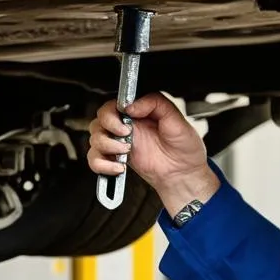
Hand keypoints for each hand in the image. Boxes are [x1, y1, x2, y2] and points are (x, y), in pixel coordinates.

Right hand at [88, 93, 217, 215]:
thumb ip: (156, 103)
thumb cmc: (185, 148)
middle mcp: (128, 128)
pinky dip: (101, 164)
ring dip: (106, 145)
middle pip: (100, 119)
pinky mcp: (117, 161)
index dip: (115, 109)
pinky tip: (118, 167)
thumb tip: (132, 105)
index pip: (115, 104)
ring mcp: (121, 145)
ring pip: (94, 139)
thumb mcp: (177, 119)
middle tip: (126, 133)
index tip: (126, 115)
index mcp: (140, 114)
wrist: (185, 175)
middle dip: (109, 125)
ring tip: (126, 151)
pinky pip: (95, 160)